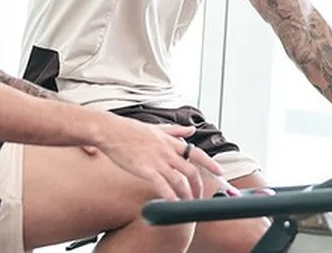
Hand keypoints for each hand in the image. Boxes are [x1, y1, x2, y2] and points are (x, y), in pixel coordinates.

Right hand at [95, 116, 221, 200]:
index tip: (220, 172)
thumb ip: (175, 131)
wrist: (110, 131)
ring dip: (186, 195)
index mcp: (170, 142)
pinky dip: (169, 196)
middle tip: (199, 197)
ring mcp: (157, 161)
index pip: (197, 153)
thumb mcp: (157, 127)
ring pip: (179, 180)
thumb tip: (191, 130)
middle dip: (198, 186)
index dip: (210, 164)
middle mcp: (167, 152)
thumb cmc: (129, 130)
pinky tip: (172, 203)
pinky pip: (162, 185)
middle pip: (191, 171)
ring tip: (186, 203)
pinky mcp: (145, 169)